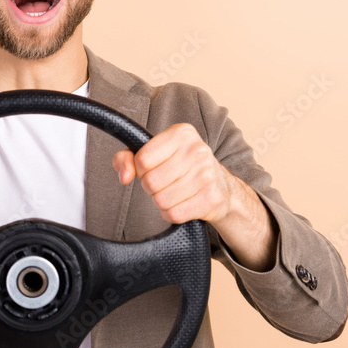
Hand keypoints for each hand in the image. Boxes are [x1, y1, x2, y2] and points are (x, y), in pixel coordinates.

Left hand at [112, 123, 275, 270]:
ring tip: (176, 193)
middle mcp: (197, 150)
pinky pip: (174, 214)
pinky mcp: (211, 198)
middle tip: (166, 183)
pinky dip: (172, 214)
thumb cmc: (182, 167)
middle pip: (151, 182)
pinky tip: (183, 204)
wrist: (222, 187)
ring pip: (161, 200)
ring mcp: (207, 174)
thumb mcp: (154, 153)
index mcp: (181, 133)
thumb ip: (127, 158)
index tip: (152, 168)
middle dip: (152, 188)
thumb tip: (124, 175)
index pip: (142, 159)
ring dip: (162, 202)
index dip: (140, 170)